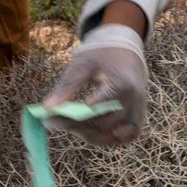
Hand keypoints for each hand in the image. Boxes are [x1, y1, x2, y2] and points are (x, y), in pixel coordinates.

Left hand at [41, 24, 147, 145]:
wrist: (127, 49)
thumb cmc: (102, 54)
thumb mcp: (82, 64)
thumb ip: (67, 86)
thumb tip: (47, 109)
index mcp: (122, 85)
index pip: (94, 111)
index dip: (70, 118)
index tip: (50, 118)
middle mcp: (134, 102)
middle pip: (102, 126)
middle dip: (75, 127)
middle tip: (53, 121)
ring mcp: (139, 111)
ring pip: (111, 136)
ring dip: (88, 134)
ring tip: (69, 124)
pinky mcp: (139, 117)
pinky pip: (124, 137)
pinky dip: (106, 138)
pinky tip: (89, 130)